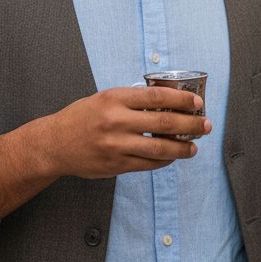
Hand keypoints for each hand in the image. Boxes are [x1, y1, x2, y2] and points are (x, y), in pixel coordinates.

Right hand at [40, 87, 211, 178]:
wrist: (55, 144)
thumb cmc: (82, 117)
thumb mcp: (105, 98)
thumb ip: (132, 99)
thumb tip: (168, 101)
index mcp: (115, 98)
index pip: (157, 96)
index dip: (182, 99)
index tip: (197, 102)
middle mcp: (116, 121)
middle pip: (164, 122)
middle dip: (190, 124)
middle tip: (205, 125)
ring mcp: (116, 145)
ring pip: (159, 148)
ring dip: (182, 148)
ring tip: (193, 146)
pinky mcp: (116, 165)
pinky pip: (148, 164)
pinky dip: (164, 161)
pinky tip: (172, 157)